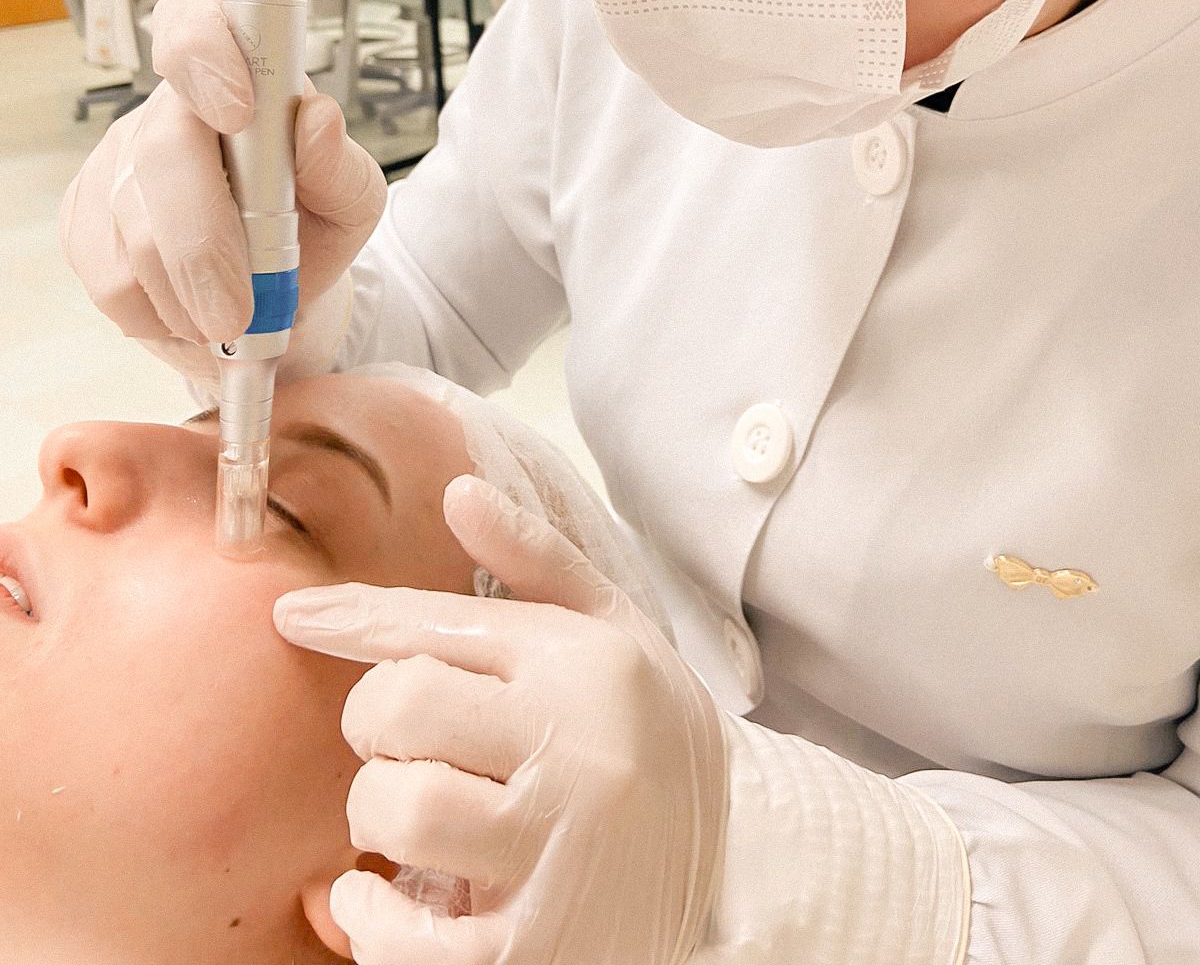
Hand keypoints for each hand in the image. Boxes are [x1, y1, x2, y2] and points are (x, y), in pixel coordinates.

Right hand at [59, 0, 385, 374]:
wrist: (274, 290)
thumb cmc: (312, 227)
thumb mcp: (350, 199)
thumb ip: (339, 164)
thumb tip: (317, 120)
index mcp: (237, 76)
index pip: (194, 22)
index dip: (204, 55)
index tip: (237, 110)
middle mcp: (168, 109)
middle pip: (162, 152)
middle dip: (201, 243)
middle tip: (235, 311)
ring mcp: (116, 160)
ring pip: (131, 226)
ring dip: (186, 292)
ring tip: (227, 320)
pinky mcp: (86, 217)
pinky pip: (108, 274)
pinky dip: (157, 313)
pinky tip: (189, 315)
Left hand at [274, 474, 728, 964]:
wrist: (745, 870)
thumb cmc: (650, 734)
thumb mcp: (616, 632)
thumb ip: (537, 558)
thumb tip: (458, 490)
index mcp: (583, 666)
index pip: (437, 624)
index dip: (351, 620)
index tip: (294, 617)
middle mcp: (576, 750)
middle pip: (401, 705)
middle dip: (374, 721)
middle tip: (396, 739)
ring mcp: (558, 854)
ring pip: (402, 808)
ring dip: (377, 814)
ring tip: (405, 814)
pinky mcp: (539, 947)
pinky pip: (411, 937)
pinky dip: (373, 919)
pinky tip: (389, 899)